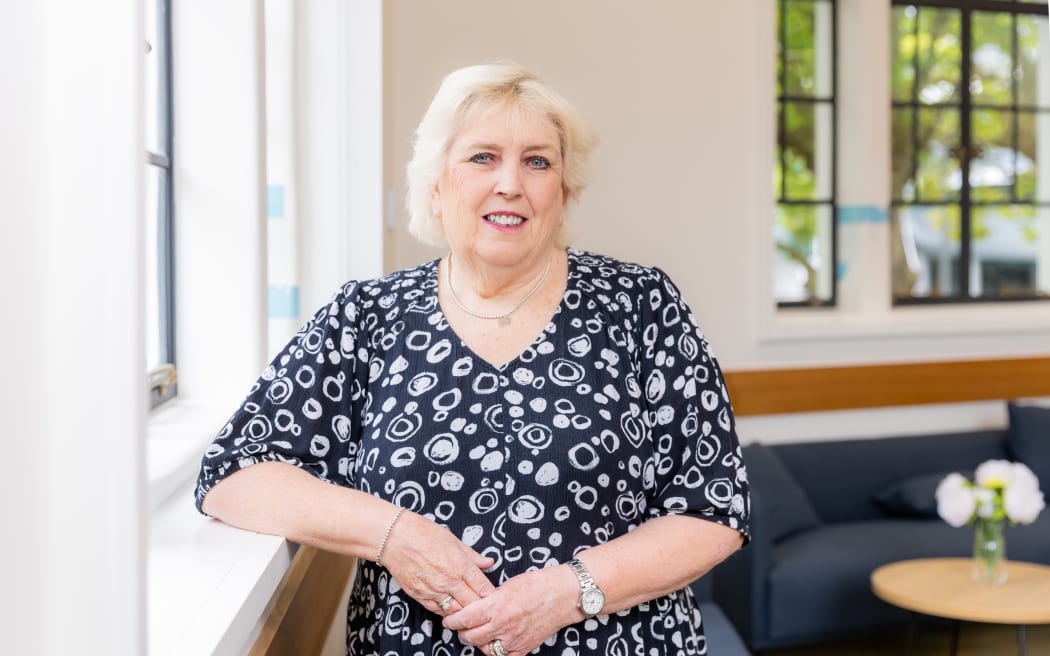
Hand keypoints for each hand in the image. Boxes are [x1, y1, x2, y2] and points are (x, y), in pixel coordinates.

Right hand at [380, 510, 496, 614]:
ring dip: (464, 613)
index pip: (484, 589)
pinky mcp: (420, 596)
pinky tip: (452, 608)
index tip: (495, 596)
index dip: (492, 595)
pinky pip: (439, 611)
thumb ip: (473, 556)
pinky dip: (447, 612)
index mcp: (461, 566)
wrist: (395, 538)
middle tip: (486, 607)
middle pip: (473, 605)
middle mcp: (449, 581)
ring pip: (457, 612)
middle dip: (481, 607)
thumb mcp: (454, 540)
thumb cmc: (424, 533)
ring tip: (469, 610)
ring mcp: (434, 591)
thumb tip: (489, 562)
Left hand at [442, 565, 579, 654]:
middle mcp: (503, 625)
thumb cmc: (538, 584)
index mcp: (497, 605)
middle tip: (460, 627)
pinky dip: (495, 650)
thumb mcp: (508, 585)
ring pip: (484, 649)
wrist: (564, 595)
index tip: (449, 620)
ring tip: (476, 633)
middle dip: (462, 632)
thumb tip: (475, 606)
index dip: (453, 621)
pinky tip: (494, 641)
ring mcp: (514, 639)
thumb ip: (490, 598)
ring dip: (477, 642)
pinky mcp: (524, 648)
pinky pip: (503, 655)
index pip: (466, 618)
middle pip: (471, 636)